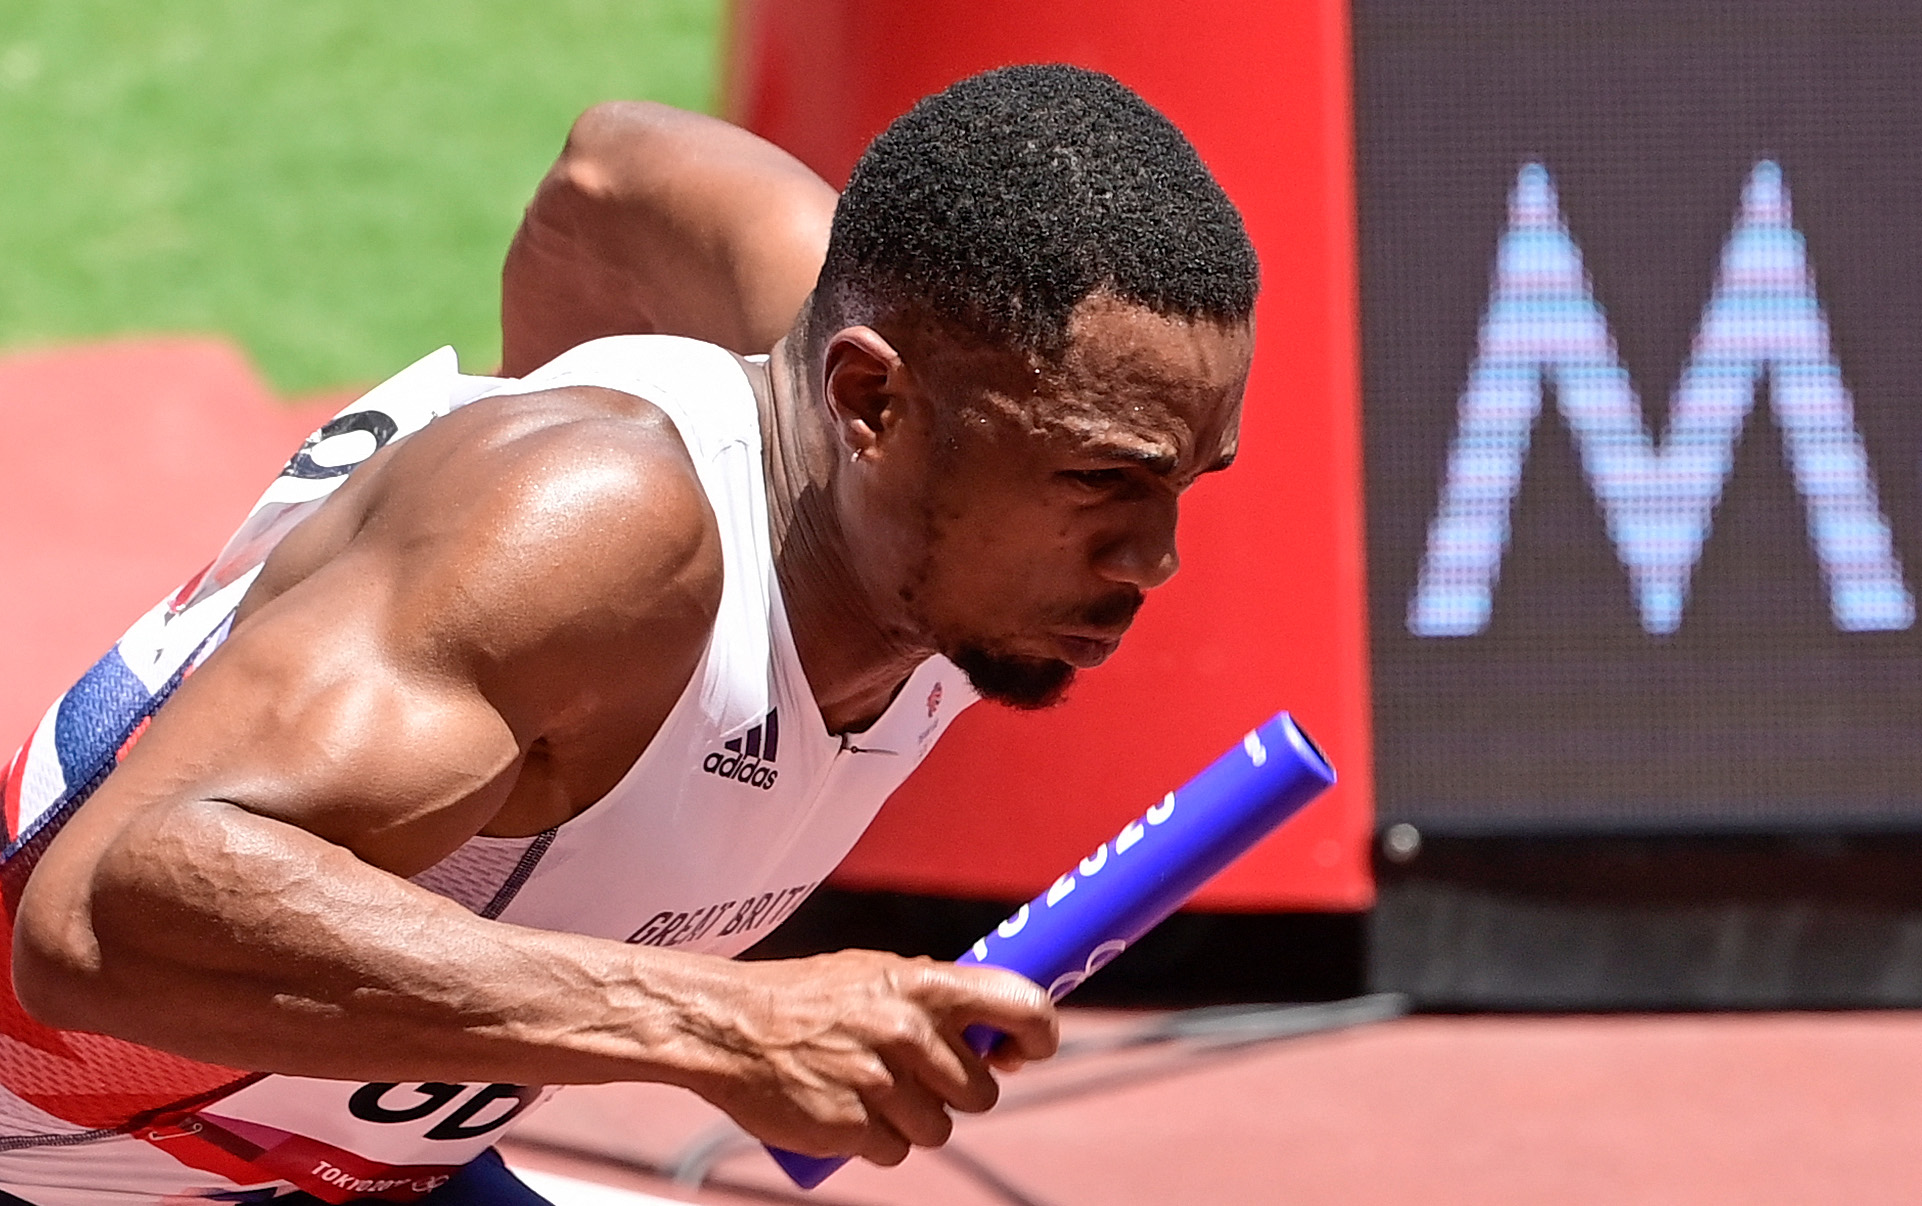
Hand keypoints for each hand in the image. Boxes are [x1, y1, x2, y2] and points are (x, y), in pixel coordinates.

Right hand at [684, 950, 1057, 1165]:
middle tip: (917, 1076)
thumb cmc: (807, 998)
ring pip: (941, 1129)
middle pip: (981, 1092)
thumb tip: (1002, 1032)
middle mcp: (909, 1033)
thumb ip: (935, 997)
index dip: (1041, 1034)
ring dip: (915, 1121)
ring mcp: (880, 1084)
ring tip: (873, 1091)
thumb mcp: (875, 975)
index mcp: (923, 985)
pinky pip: (896, 1153)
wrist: (726, 1028)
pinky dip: (879, 1142)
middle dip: (957, 1092)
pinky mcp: (852, 1128)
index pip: (1023, 1007)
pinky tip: (848, 1114)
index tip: (1028, 1050)